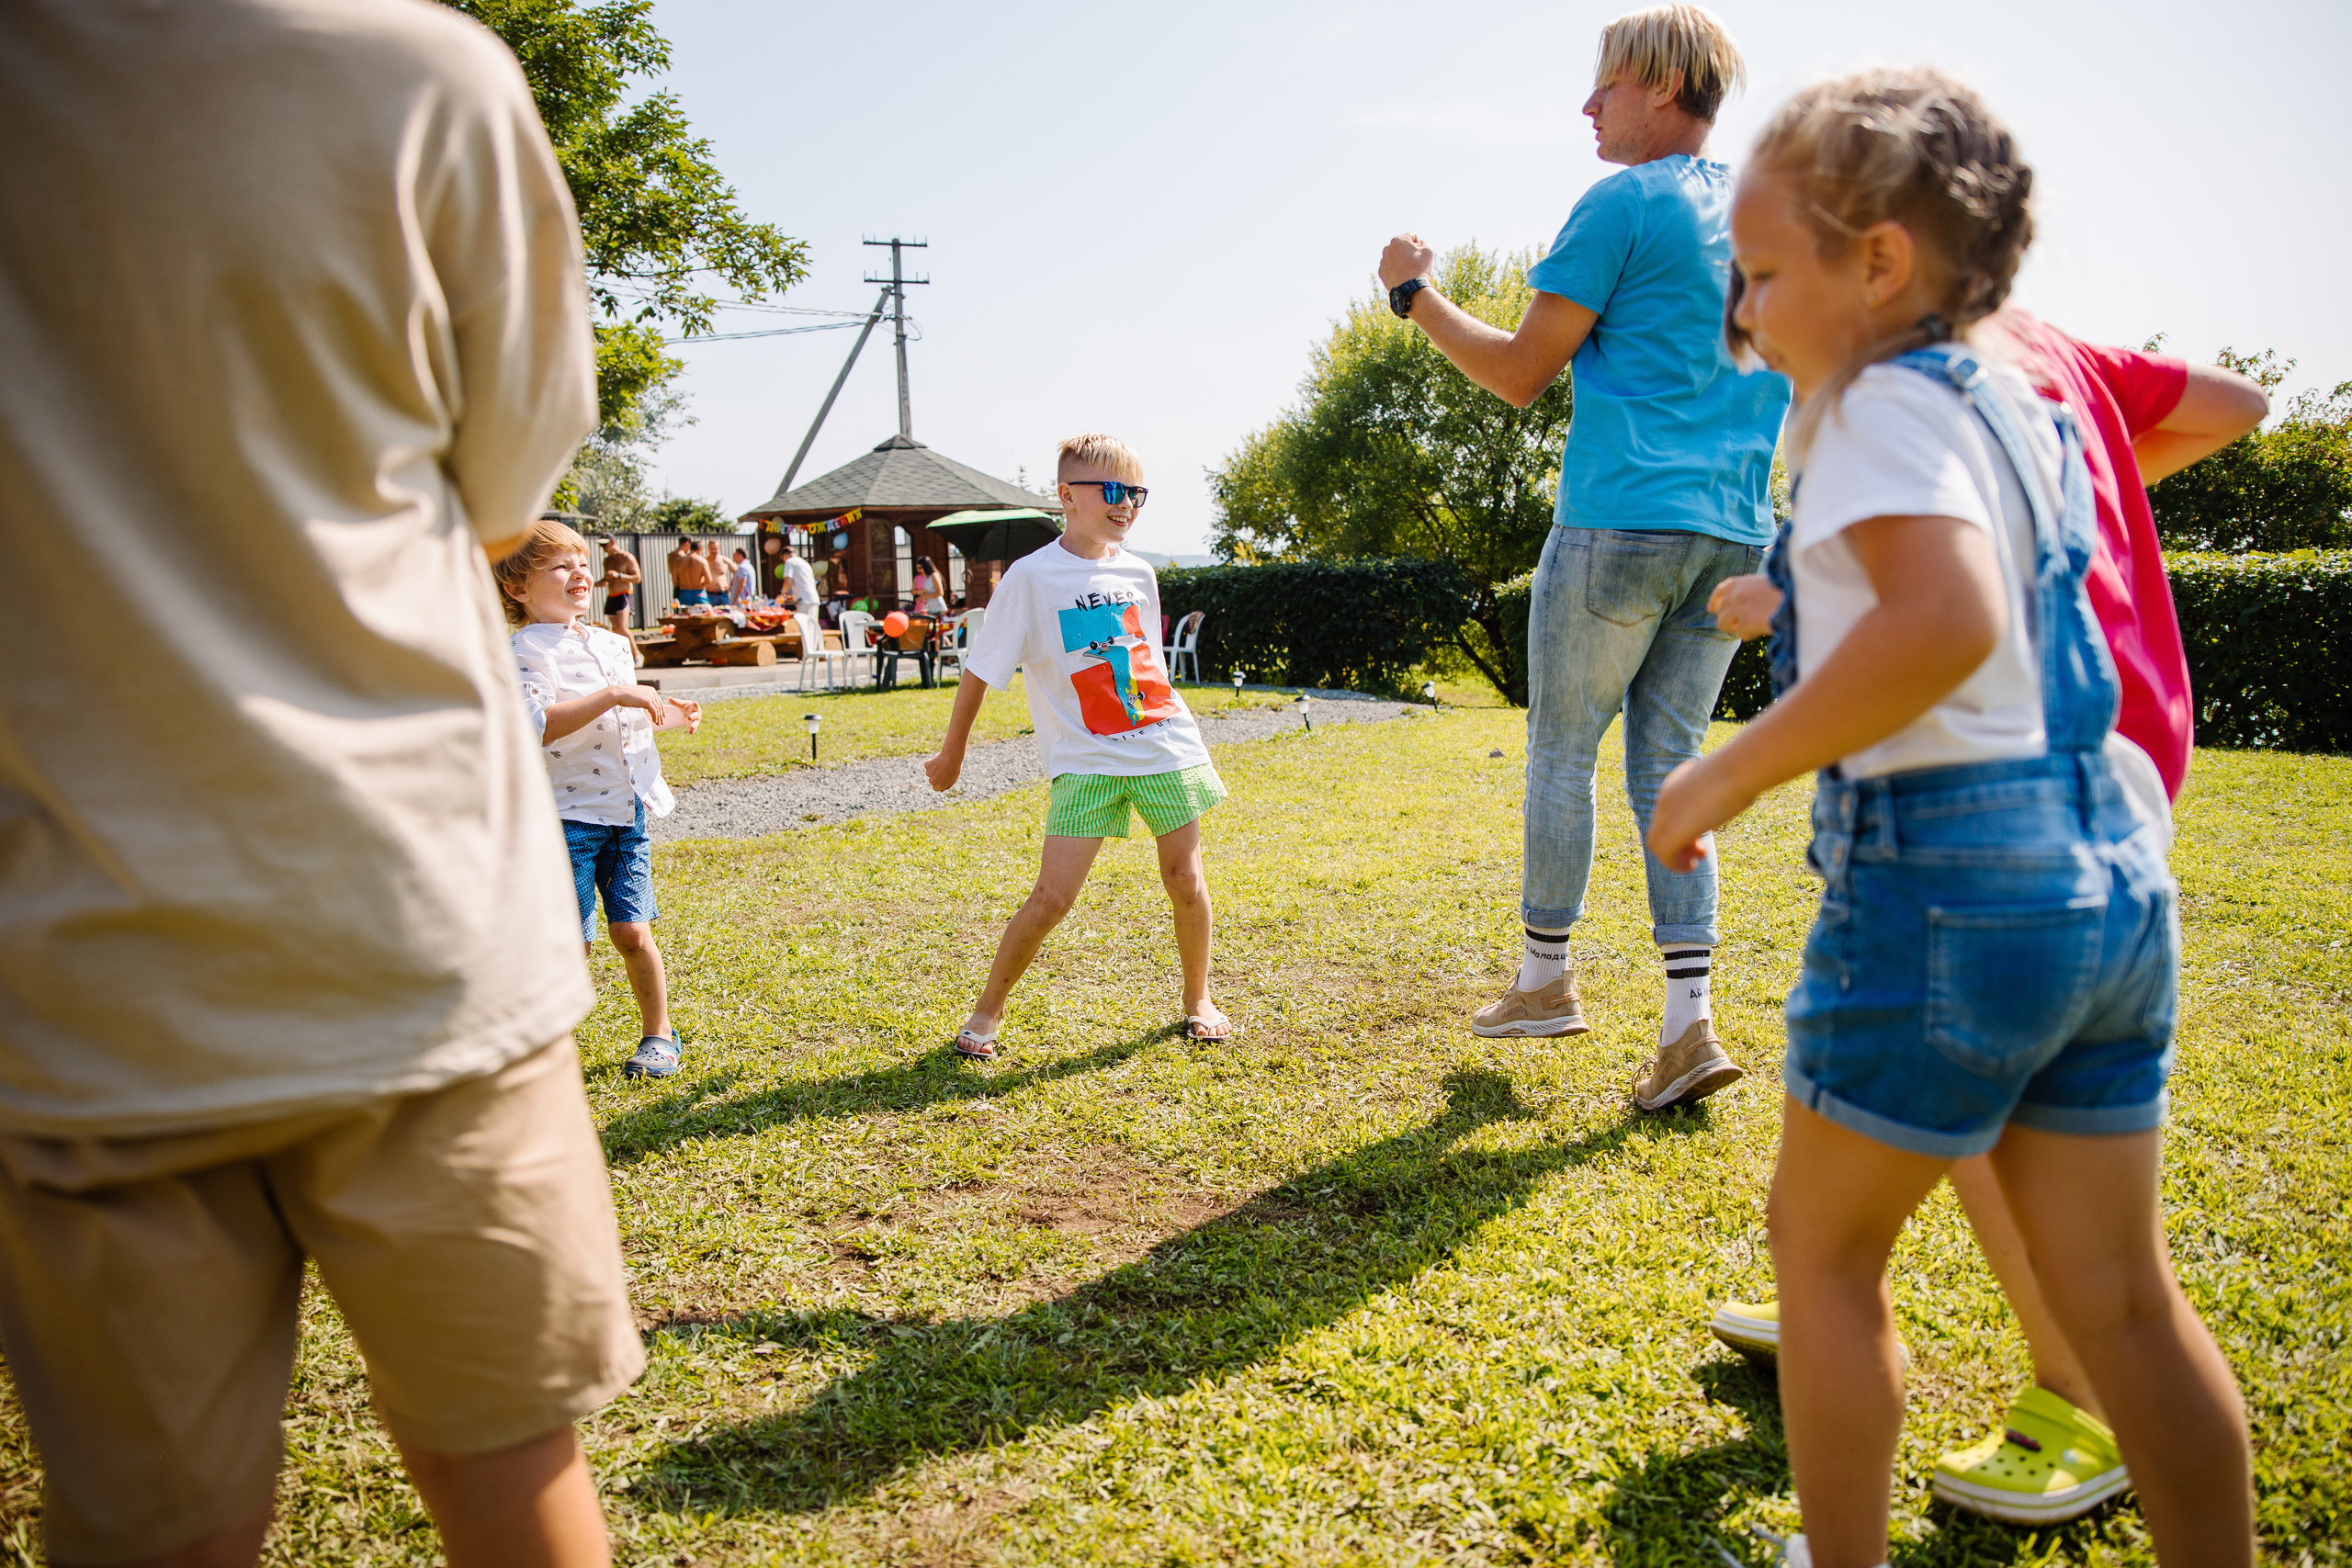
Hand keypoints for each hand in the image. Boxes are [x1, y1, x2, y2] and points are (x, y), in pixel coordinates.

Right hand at [609, 683, 668, 716]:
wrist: (619, 693)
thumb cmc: (626, 695)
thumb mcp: (639, 695)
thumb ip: (645, 698)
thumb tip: (647, 705)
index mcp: (651, 690)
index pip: (659, 701)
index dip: (661, 709)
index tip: (663, 716)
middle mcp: (652, 692)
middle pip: (659, 705)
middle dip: (661, 715)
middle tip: (662, 722)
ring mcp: (650, 696)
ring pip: (657, 709)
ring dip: (658, 718)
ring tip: (659, 724)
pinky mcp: (647, 701)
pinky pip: (654, 711)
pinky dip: (655, 717)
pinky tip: (654, 721)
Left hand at [666, 697, 700, 734]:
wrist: (691, 713)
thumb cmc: (687, 707)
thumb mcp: (682, 704)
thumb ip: (676, 702)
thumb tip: (669, 698)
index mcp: (694, 706)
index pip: (695, 705)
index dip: (695, 704)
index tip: (695, 703)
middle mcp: (696, 713)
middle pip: (695, 715)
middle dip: (692, 716)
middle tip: (689, 717)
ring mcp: (696, 720)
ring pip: (695, 723)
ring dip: (693, 725)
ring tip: (691, 728)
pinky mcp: (694, 725)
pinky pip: (694, 729)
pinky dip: (692, 730)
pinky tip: (690, 733)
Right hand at [922, 748, 960, 791]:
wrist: (952, 757)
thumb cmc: (954, 768)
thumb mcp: (953, 779)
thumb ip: (946, 786)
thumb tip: (941, 790)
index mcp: (939, 786)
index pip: (935, 788)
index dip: (939, 782)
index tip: (944, 777)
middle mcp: (932, 781)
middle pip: (931, 781)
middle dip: (936, 776)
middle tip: (944, 770)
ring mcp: (929, 773)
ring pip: (929, 773)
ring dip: (934, 769)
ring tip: (942, 765)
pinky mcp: (927, 765)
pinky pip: (928, 765)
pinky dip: (931, 763)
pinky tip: (938, 760)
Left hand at [1378, 233, 1435, 290]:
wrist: (1410, 291)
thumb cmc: (1420, 269)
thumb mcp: (1428, 251)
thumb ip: (1424, 242)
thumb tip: (1419, 242)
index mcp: (1398, 240)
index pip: (1412, 237)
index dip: (1419, 245)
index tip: (1419, 255)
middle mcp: (1387, 249)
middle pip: (1402, 246)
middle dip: (1408, 251)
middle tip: (1414, 263)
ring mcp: (1383, 261)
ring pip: (1395, 256)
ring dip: (1401, 260)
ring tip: (1408, 271)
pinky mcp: (1381, 272)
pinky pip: (1391, 267)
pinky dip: (1396, 269)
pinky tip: (1402, 276)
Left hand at [1647, 757, 1753, 872]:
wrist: (1737, 770)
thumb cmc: (1743, 771)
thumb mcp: (1730, 777)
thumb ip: (1728, 785)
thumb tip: (1745, 788)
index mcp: (1676, 783)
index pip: (1668, 810)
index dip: (1683, 825)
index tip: (1702, 833)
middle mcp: (1666, 798)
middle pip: (1660, 827)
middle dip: (1679, 842)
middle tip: (1701, 849)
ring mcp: (1665, 815)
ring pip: (1656, 843)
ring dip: (1674, 856)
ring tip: (1695, 862)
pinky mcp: (1671, 832)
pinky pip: (1663, 855)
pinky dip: (1674, 864)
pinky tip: (1692, 866)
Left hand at [1709, 573, 1782, 640]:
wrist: (1797, 601)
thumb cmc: (1785, 593)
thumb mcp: (1761, 585)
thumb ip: (1746, 592)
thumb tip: (1733, 606)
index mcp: (1738, 582)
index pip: (1719, 591)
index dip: (1714, 601)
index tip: (1711, 609)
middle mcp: (1734, 594)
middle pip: (1719, 610)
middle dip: (1728, 618)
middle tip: (1742, 622)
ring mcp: (1737, 608)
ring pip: (1723, 624)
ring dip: (1735, 627)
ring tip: (1752, 626)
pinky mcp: (1744, 622)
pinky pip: (1740, 634)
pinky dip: (1750, 634)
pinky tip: (1762, 628)